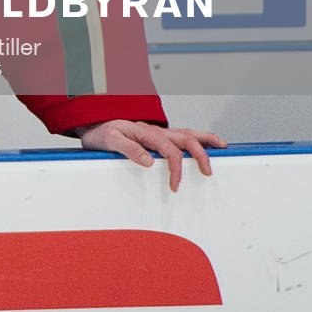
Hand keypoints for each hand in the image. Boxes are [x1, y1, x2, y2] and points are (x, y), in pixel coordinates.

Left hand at [76, 120, 226, 191]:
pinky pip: (180, 135)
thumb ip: (129, 149)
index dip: (176, 168)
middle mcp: (154, 130)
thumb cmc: (99, 133)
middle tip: (208, 171)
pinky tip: (201, 144)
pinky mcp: (155, 136)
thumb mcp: (109, 141)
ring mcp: (156, 132)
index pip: (169, 150)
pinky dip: (195, 139)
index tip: (175, 186)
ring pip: (186, 132)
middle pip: (185, 138)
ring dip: (204, 140)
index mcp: (145, 132)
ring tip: (220, 147)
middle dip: (201, 154)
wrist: (91, 125)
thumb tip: (150, 161)